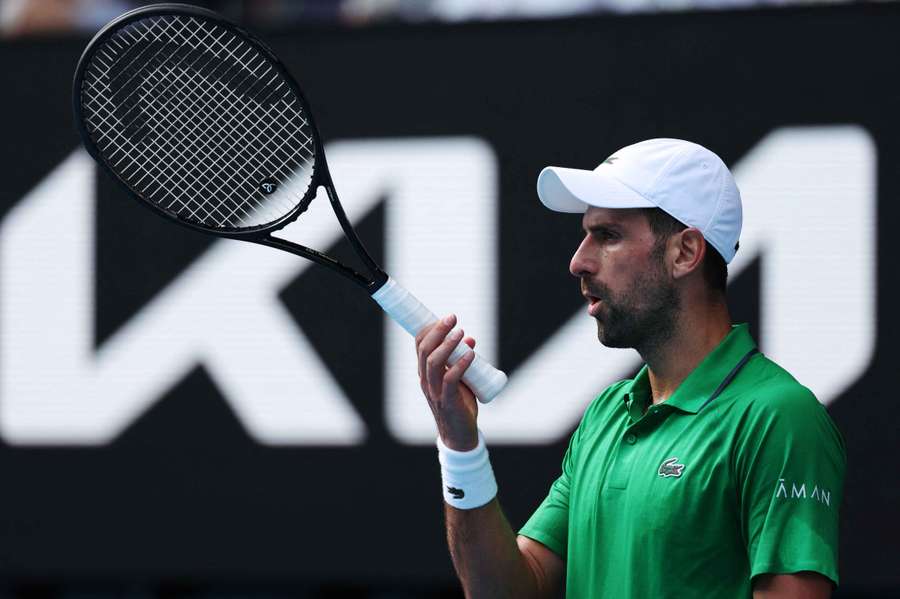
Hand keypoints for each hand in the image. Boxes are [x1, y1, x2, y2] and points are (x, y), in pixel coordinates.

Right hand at [415, 314, 478, 450]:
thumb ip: (461, 359)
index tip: (446, 318)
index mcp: (425, 373)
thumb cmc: (458, 403)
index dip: (429, 328)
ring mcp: (435, 391)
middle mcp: (426, 380)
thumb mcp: (459, 378)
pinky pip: (450, 380)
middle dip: (438, 331)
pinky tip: (470, 355)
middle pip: (425, 350)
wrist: (460, 434)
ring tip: (461, 332)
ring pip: (434, 363)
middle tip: (453, 318)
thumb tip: (469, 339)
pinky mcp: (448, 401)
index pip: (419, 345)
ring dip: (448, 345)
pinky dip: (460, 365)